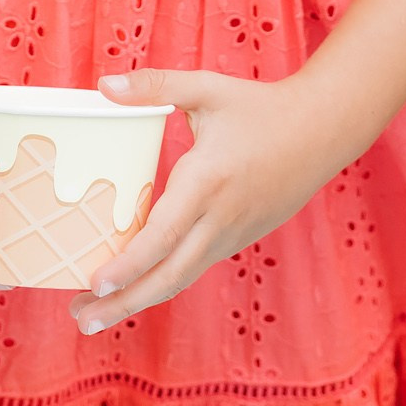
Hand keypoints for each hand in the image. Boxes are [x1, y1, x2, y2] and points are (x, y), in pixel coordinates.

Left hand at [69, 69, 339, 332]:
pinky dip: (163, 282)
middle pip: (169, 275)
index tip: (95, 283)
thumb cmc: (260, 107)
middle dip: (124, 302)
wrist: (323, 131)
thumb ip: (154, 86)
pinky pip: (195, 266)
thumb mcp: (205, 88)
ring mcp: (232, 234)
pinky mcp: (238, 238)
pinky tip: (135, 287)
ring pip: (182, 278)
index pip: (163, 235)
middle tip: (83, 320)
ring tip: (96, 315)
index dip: (129, 264)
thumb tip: (104, 85)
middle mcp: (219, 218)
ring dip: (139, 299)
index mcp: (206, 182)